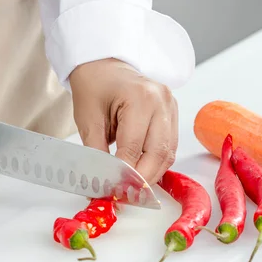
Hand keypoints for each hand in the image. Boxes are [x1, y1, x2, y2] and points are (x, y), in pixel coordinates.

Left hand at [69, 58, 177, 184]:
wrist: (104, 65)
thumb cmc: (94, 87)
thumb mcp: (88, 120)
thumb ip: (96, 153)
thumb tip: (103, 184)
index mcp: (140, 97)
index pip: (133, 148)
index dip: (123, 175)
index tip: (110, 192)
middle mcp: (162, 101)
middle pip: (157, 154)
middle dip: (141, 181)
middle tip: (124, 197)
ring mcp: (171, 107)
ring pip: (167, 154)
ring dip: (151, 176)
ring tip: (132, 190)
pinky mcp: (173, 114)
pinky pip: (169, 147)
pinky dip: (156, 164)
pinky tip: (142, 174)